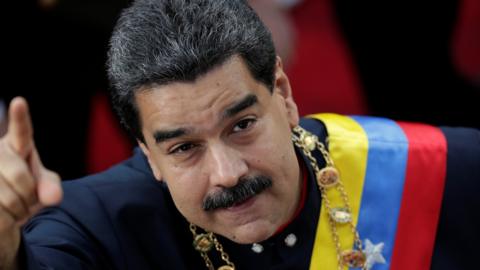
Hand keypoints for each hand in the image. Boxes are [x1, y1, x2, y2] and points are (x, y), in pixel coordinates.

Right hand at [0, 97, 62, 269]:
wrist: (7, 210)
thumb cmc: (26, 190)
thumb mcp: (43, 185)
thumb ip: (51, 186)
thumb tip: (53, 197)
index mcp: (17, 144)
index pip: (22, 130)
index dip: (19, 117)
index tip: (19, 102)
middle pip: (18, 175)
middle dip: (30, 195)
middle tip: (30, 202)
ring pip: (6, 197)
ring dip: (18, 211)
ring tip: (17, 209)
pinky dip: (7, 221)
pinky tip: (6, 216)